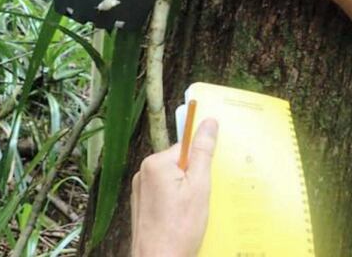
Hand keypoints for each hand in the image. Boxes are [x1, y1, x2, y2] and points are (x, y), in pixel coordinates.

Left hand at [131, 119, 217, 256]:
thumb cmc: (179, 229)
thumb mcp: (199, 186)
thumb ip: (203, 152)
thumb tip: (209, 122)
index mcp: (156, 163)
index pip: (186, 147)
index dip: (202, 161)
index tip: (210, 173)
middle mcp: (144, 173)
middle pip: (179, 162)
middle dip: (195, 177)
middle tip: (203, 197)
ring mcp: (141, 190)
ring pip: (173, 179)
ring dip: (187, 191)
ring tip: (193, 212)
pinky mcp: (142, 205)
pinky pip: (165, 193)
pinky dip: (177, 202)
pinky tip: (183, 218)